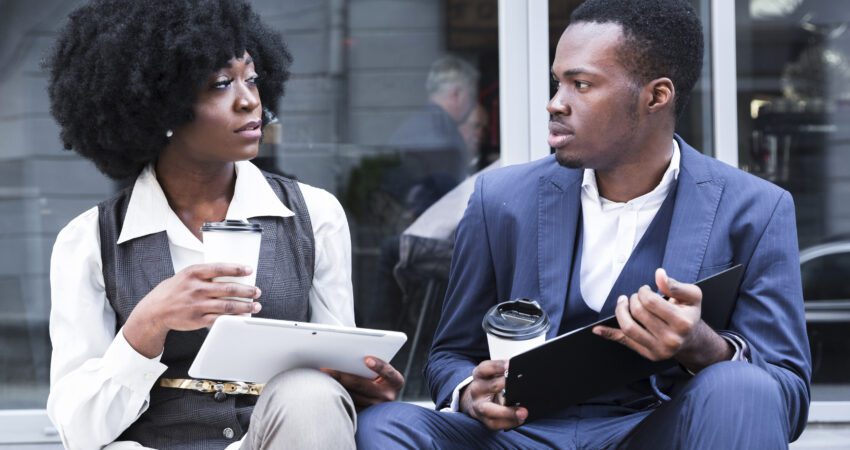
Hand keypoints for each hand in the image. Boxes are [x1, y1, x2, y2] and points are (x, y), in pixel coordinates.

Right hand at [123, 263, 261, 357]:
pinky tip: (242, 317)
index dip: (237, 269)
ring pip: (227, 305)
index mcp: (194, 273)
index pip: (220, 268)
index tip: (249, 270)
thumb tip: (230, 272)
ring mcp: (197, 305)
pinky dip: (233, 318)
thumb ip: (205, 274)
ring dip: (245, 306)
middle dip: (247, 290)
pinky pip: (220, 319)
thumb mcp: (185, 275)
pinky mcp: (198, 319)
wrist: (156, 310)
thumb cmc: (174, 290)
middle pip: (228, 288)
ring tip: (255, 305)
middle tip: (257, 291)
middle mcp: (196, 288)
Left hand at [322, 357, 403, 408]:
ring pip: (353, 396)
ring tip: (323, 375)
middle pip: (363, 385)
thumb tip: (350, 346)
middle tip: (328, 368)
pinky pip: (348, 404)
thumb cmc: (377, 374)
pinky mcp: (363, 414)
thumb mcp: (381, 368)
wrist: (378, 396)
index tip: (366, 359)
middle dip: (344, 375)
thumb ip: (371, 360)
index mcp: (395, 381)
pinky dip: (337, 393)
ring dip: (337, 385)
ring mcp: (375, 407)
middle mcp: (388, 396)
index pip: (388, 372)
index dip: (378, 365)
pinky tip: (325, 386)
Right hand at [460, 360, 526, 430]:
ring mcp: (478, 405)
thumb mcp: (493, 374)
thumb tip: (521, 374)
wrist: (476, 400)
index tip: (510, 365)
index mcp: (479, 375)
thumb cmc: (490, 385)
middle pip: (490, 386)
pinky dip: (509, 422)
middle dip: (504, 386)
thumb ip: (504, 372)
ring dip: (508, 412)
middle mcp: (477, 389)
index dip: (498, 366)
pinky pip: (495, 423)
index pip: (486, 367)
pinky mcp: (483, 419)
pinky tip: (519, 420)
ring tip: (523, 412)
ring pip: (490, 410)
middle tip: (519, 386)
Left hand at [592, 268, 732, 371]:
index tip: (644, 289)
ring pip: (629, 328)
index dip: (642, 291)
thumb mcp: (692, 296)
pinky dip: (609, 334)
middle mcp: (671, 339)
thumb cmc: (689, 314)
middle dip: (632, 299)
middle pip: (638, 313)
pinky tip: (598, 329)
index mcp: (682, 322)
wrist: (692, 340)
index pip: (650, 302)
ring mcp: (659, 349)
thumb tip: (659, 274)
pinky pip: (624, 342)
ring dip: (620, 311)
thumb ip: (675, 285)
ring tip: (623, 303)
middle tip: (635, 296)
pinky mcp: (648, 354)